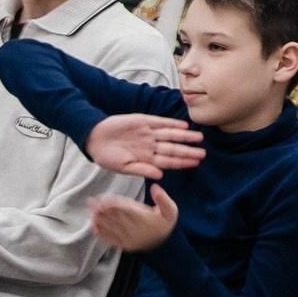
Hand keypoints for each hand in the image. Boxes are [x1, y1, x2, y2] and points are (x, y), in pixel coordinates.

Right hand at [87, 113, 207, 178]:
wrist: (94, 138)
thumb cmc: (106, 156)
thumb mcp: (123, 167)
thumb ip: (142, 170)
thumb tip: (160, 176)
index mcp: (146, 159)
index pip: (169, 161)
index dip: (183, 162)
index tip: (196, 163)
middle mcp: (151, 146)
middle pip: (173, 148)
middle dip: (188, 151)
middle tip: (203, 153)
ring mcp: (148, 133)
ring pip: (171, 134)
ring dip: (185, 136)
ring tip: (199, 137)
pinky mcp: (143, 121)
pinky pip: (161, 122)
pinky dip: (172, 123)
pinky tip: (184, 124)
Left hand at [88, 183, 178, 253]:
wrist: (164, 246)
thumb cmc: (165, 224)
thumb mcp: (171, 211)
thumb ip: (163, 199)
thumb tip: (155, 187)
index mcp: (144, 219)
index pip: (126, 210)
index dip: (114, 203)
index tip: (103, 198)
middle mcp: (134, 230)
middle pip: (115, 217)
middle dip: (101, 209)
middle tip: (91, 200)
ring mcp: (127, 239)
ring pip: (110, 227)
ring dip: (98, 218)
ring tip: (90, 209)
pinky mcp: (123, 245)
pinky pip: (110, 238)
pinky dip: (100, 232)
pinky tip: (93, 225)